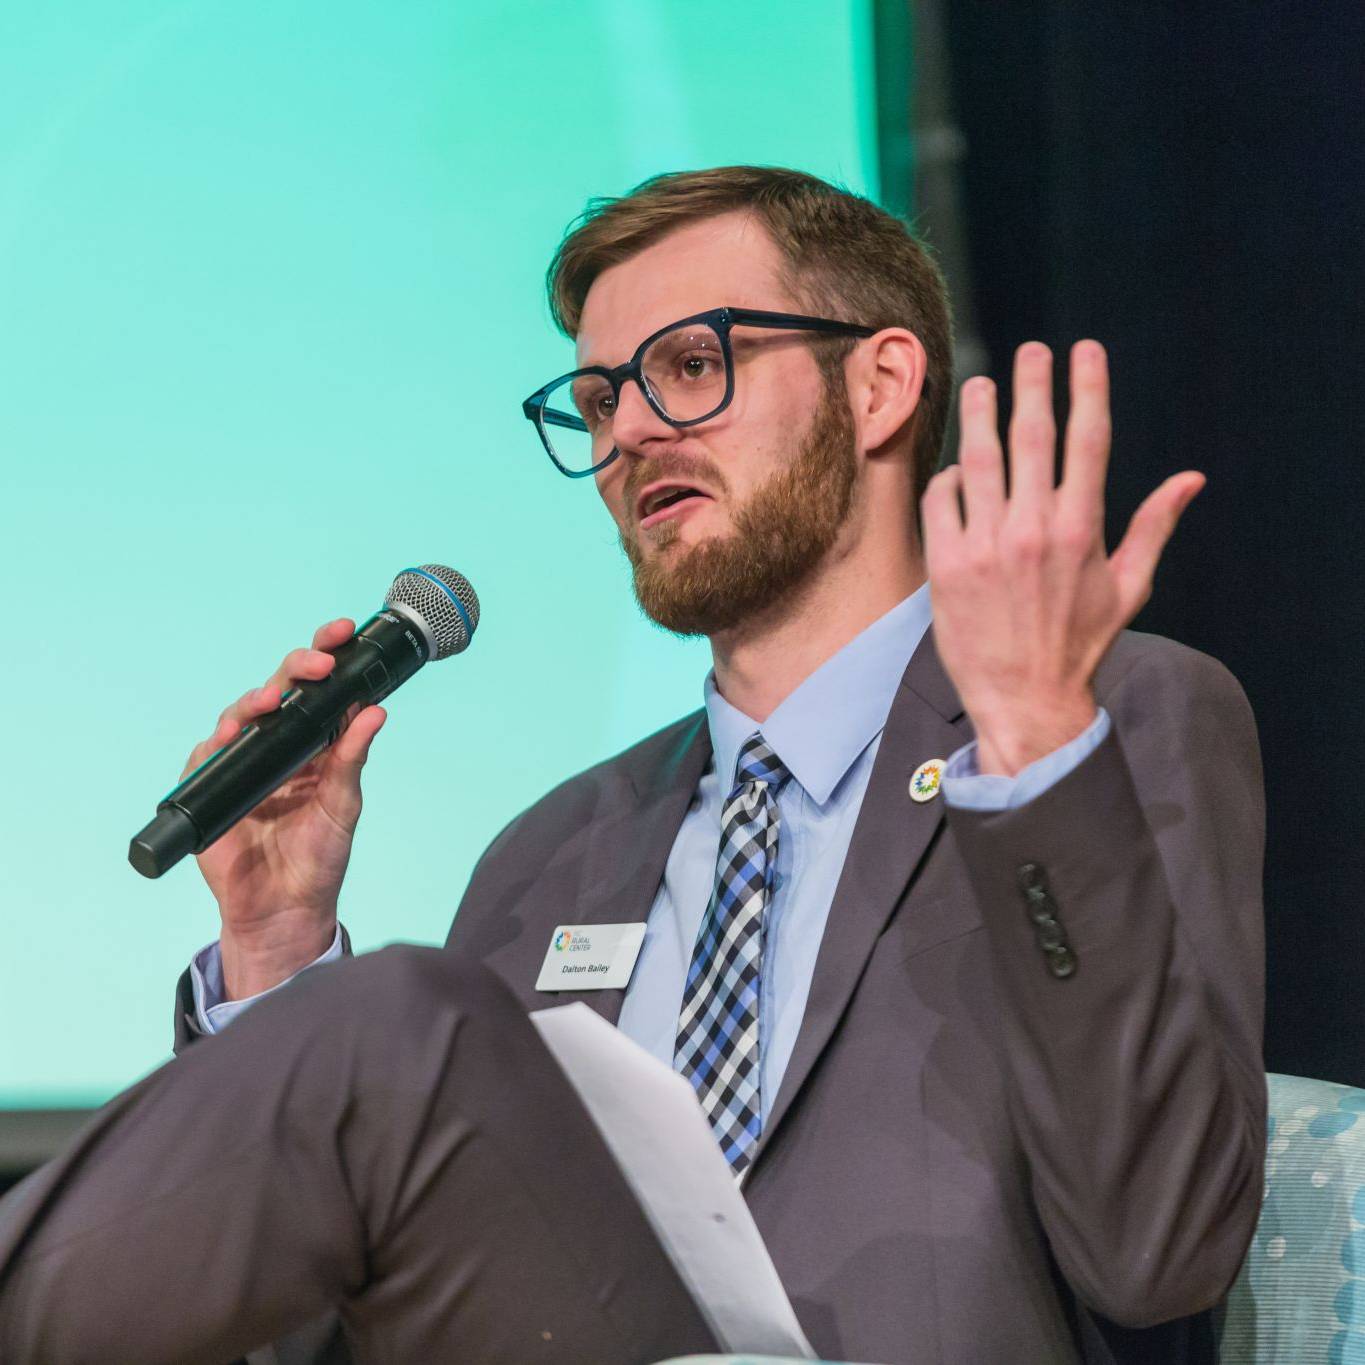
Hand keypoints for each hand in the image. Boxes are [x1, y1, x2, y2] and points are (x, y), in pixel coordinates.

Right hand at [183, 617, 386, 998]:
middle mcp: (277, 745)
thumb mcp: (343, 804)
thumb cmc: (319, 857)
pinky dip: (216, 743)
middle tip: (317, 662)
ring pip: (240, 715)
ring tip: (269, 702)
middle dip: (297, 667)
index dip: (325, 657)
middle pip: (280, 690)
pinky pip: (207, 757)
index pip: (318, 689)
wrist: (286, 909)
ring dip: (254, 703)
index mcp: (313, 742)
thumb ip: (352, 758)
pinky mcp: (211, 788)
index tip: (342, 632)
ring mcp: (242, 764)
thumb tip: (376, 711)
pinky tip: (229, 737)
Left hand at [921, 340, 1204, 776]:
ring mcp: (985, 544)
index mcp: (1083, 528)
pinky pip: (941, 499)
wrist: (1024, 698)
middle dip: (1033, 383)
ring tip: (982, 384)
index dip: (1087, 387)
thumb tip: (1191, 478)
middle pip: (1032, 435)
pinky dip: (949, 477)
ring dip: (981, 413)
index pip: (1088, 439)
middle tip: (1032, 350)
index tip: (1085, 350)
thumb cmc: (1078, 644)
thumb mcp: (1128, 587)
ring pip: (980, 458)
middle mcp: (1033, 528)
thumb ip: (1154, 526)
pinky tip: (958, 469)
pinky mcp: (946, 564)